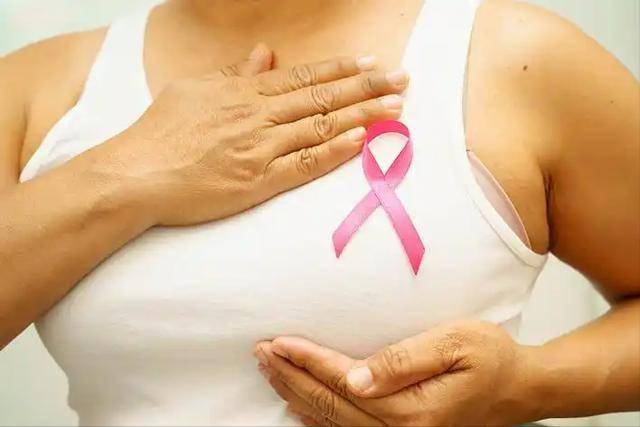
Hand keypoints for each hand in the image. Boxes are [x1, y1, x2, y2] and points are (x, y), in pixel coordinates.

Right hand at [105, 44, 407, 225]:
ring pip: (321, 127)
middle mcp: (258, 116)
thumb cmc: (161, 132)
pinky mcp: (258, 183)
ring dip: (362, 115)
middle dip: (366, 87)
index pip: (304, 77)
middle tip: (403, 80)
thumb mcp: (195, 89)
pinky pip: (303, 165)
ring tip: (396, 108)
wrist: (137, 174)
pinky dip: (334, 152)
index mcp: (244, 92)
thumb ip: (236, 72)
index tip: (372, 63)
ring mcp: (260, 149)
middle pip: (322, 98)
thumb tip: (266, 54)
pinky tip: (362, 140)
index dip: (341, 69)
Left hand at [255, 320, 540, 425]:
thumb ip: (403, 361)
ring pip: (332, 420)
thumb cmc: (491, 357)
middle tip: (261, 353)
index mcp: (411, 409)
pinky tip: (299, 409)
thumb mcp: (454, 345)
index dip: (306, 360)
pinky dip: (317, 418)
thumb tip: (355, 377)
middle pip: (329, 403)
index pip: (342, 381)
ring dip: (297, 395)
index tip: (278, 342)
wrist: (520, 387)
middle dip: (291, 376)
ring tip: (270, 372)